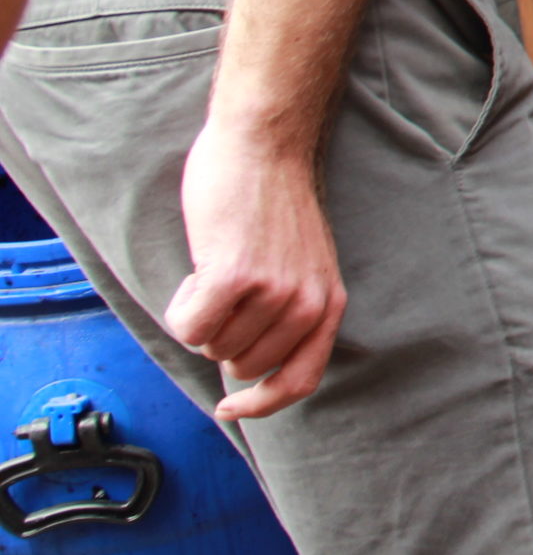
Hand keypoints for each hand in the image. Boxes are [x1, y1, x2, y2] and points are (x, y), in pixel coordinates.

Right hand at [165, 120, 346, 421]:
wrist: (264, 145)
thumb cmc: (274, 201)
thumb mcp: (304, 264)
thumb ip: (292, 311)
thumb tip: (251, 369)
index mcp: (329, 304)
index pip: (299, 382)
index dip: (261, 405)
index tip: (231, 409)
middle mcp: (307, 304)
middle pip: (240, 366)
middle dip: (221, 334)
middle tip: (226, 286)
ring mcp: (272, 293)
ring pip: (211, 347)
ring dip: (201, 314)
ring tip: (217, 266)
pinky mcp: (233, 279)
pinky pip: (188, 328)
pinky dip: (182, 305)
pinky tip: (199, 268)